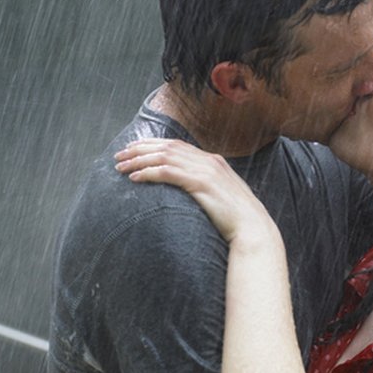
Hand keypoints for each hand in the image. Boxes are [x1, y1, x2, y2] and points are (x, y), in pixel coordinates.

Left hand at [114, 138, 275, 243]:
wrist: (253, 228)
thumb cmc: (237, 218)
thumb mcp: (221, 196)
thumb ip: (206, 187)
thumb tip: (189, 190)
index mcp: (213, 161)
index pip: (176, 144)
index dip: (152, 144)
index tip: (133, 148)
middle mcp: (209, 161)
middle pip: (166, 146)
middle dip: (139, 149)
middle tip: (119, 156)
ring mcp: (206, 171)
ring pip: (164, 157)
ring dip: (139, 160)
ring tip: (121, 166)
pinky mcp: (201, 184)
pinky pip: (168, 173)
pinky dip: (149, 173)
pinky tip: (135, 178)